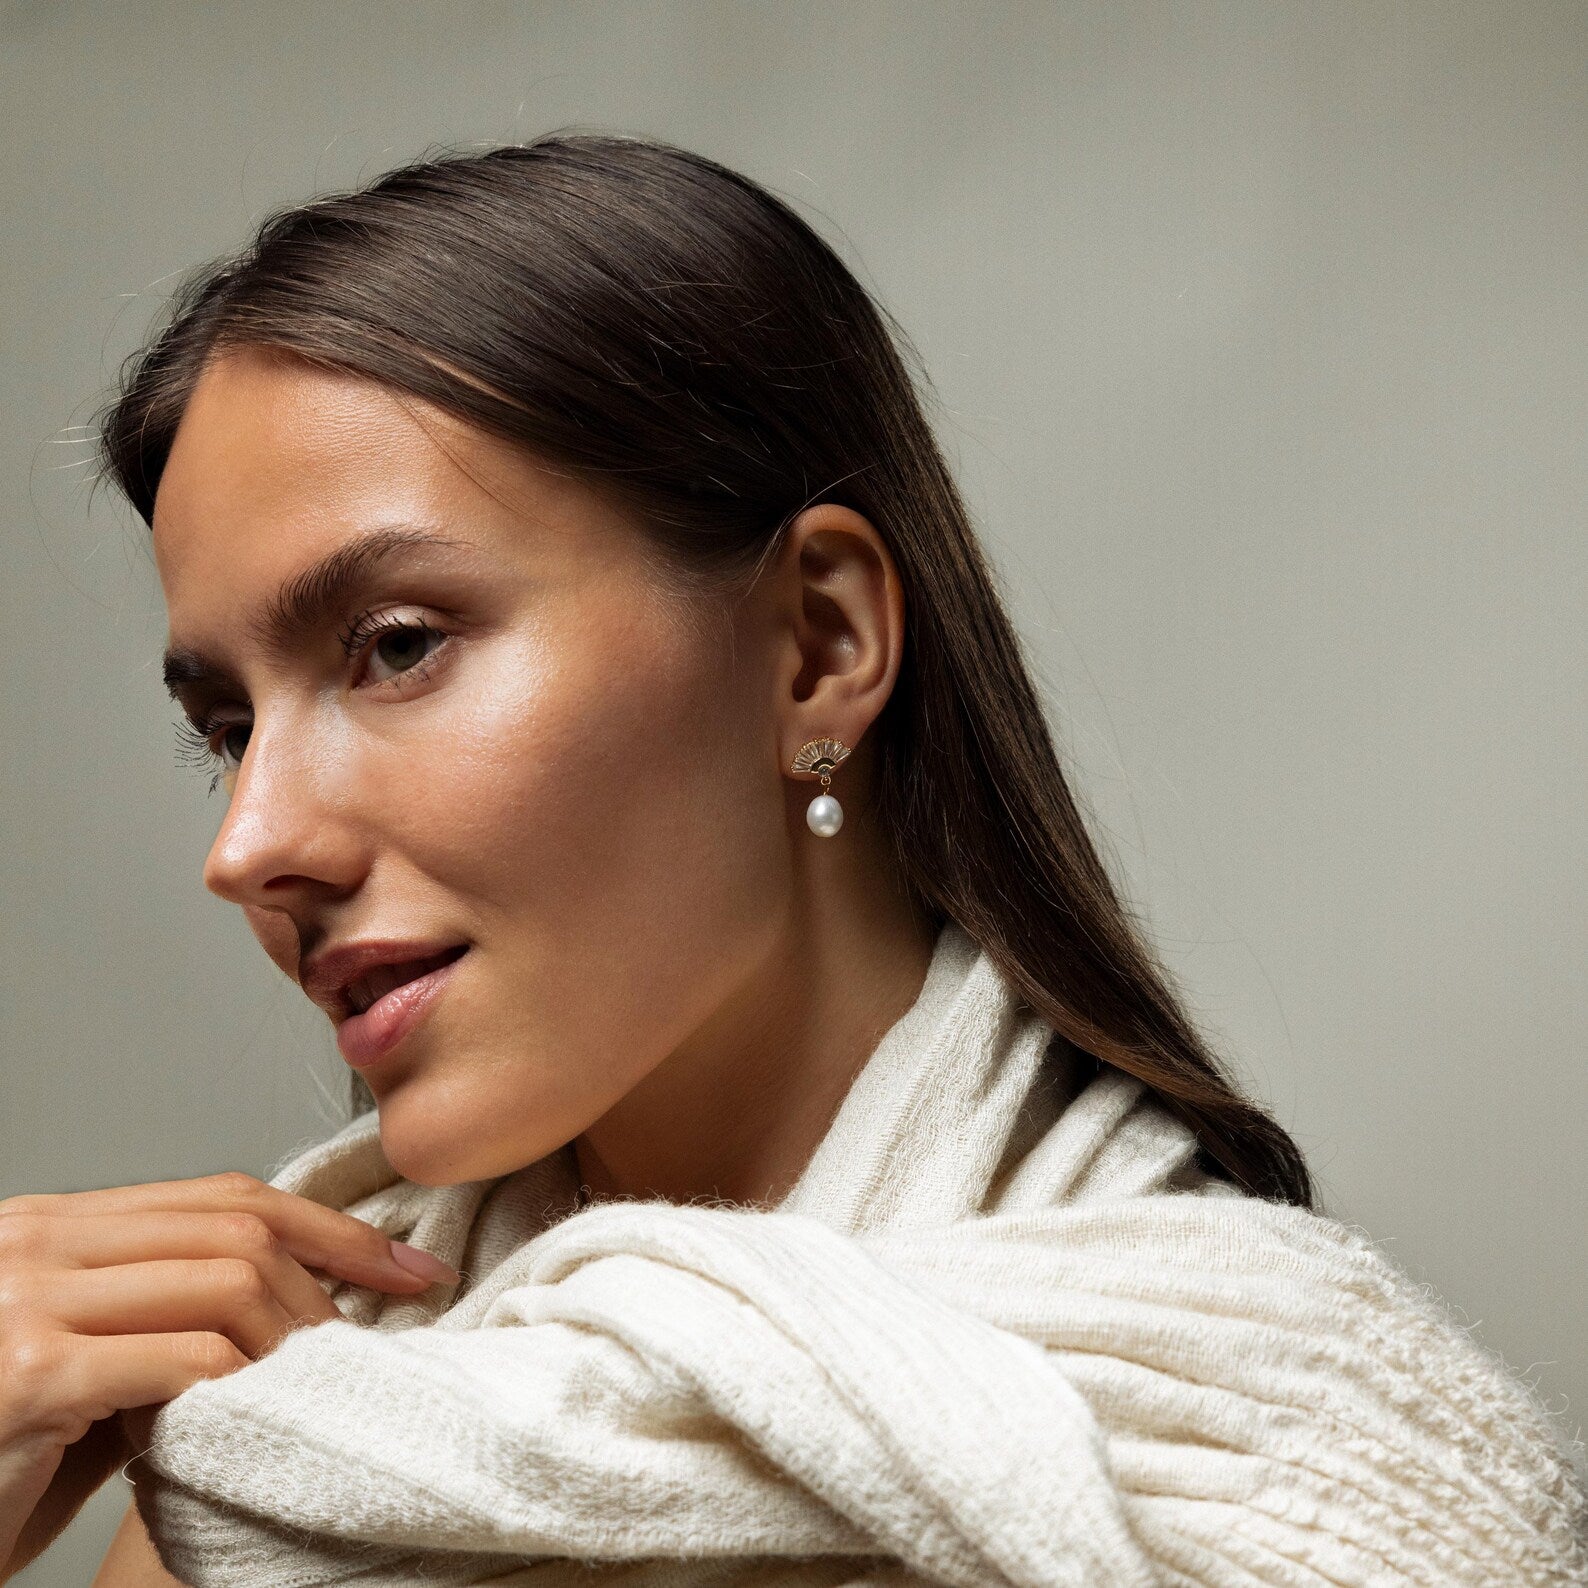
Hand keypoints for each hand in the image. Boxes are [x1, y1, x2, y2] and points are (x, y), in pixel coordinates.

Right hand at [0, 1170, 455, 1581]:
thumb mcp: (77, 1365)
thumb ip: (157, 1323)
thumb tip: (289, 1316)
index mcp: (47, 1227)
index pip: (218, 1196)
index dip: (322, 1224)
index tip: (396, 1262)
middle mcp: (33, 1241)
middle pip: (234, 1225)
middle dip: (333, 1272)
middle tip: (385, 1323)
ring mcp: (27, 1301)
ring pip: (225, 1279)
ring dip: (295, 1333)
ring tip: (320, 1378)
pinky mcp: (29, 1373)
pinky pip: (187, 1360)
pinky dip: (245, 1385)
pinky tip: (259, 1415)